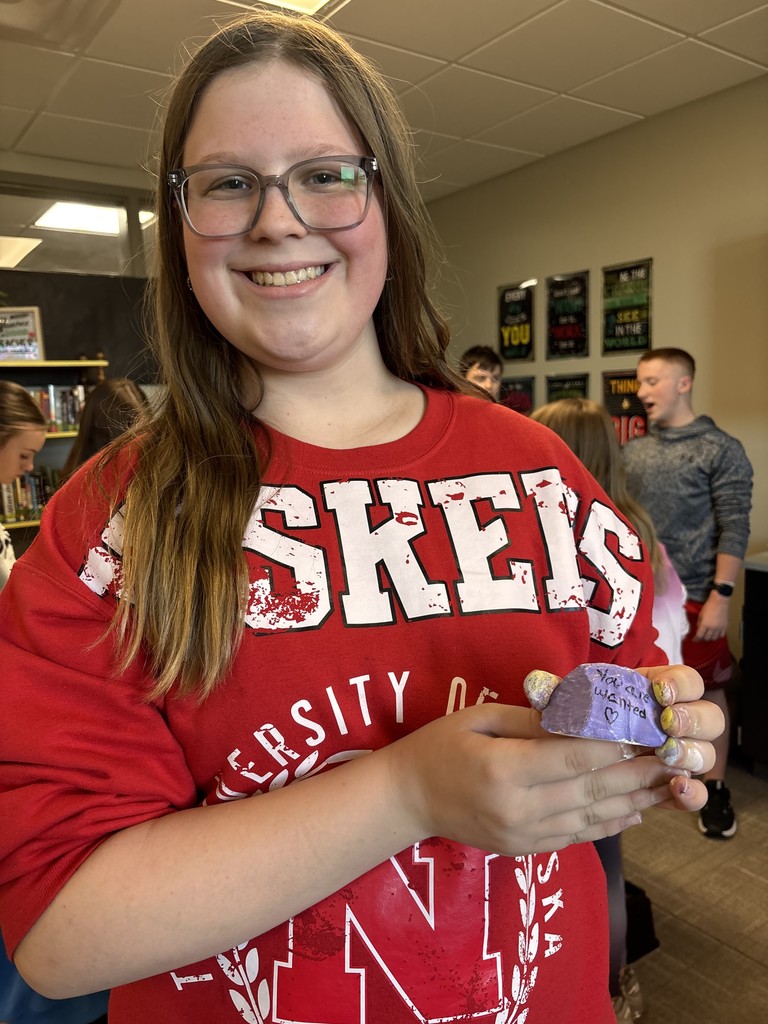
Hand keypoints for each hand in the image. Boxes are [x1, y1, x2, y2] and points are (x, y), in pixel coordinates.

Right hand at [388, 666, 718, 856]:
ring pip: (592, 817)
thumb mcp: (477, 719)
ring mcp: (524, 835)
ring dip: (634, 801)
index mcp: (503, 770)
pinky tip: (636, 811)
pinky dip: (610, 824)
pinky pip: (577, 837)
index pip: (573, 756)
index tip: (646, 728)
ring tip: (667, 784)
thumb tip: (578, 715)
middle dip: (638, 772)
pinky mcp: (526, 849)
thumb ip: (528, 720)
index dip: (615, 743)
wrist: (408, 800)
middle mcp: (519, 808)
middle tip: (673, 755)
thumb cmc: (439, 748)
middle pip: (591, 789)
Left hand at [693, 592, 728, 640]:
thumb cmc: (709, 606)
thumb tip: (699, 629)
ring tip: (708, 635)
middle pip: (707, 638)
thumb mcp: (700, 614)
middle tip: (701, 637)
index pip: (699, 636)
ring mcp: (719, 628)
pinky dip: (717, 636)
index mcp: (705, 624)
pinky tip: (715, 634)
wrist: (719, 602)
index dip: (696, 639)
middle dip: (702, 638)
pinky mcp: (725, 627)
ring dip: (710, 638)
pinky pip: (721, 635)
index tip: (694, 640)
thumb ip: (699, 623)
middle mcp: (712, 628)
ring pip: (714, 638)